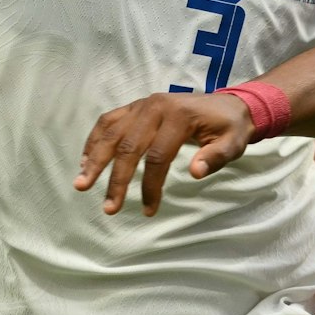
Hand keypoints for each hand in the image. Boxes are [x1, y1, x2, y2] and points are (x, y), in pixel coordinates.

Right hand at [75, 93, 254, 215]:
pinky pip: (108, 121)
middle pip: (129, 146)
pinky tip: (85, 161)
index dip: (151, 186)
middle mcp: (155, 107)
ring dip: (94, 159)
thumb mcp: (233, 143)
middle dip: (116, 180)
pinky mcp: (135, 106)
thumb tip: (196, 172)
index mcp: (179, 116)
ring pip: (111, 132)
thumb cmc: (229, 128)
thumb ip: (217, 157)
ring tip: (81, 183)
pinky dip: (94, 140)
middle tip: (109, 208)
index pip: (158, 156)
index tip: (149, 210)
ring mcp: (142, 104)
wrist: (230, 104)